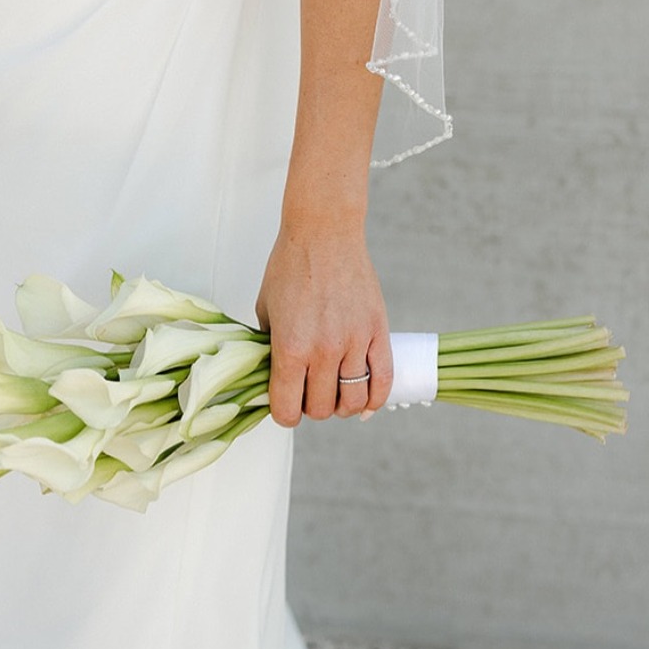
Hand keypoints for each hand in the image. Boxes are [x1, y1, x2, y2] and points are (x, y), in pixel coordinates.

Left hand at [254, 216, 392, 426]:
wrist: (324, 233)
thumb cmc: (290, 267)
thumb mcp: (265, 311)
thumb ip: (269, 348)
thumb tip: (274, 378)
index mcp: (290, 347)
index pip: (288, 410)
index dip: (284, 415)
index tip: (285, 407)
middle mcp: (323, 350)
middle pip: (321, 409)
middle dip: (311, 409)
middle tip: (308, 394)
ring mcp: (354, 342)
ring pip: (352, 401)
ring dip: (341, 407)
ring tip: (335, 395)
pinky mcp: (377, 332)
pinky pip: (383, 381)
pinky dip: (374, 400)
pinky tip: (364, 402)